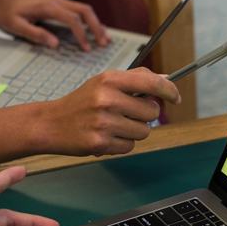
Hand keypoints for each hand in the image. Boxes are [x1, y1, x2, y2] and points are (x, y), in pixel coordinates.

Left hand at [0, 0, 109, 50]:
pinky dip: (91, 20)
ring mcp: (60, 1)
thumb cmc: (7, 12)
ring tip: (106, 38)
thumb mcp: (15, 26)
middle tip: (104, 42)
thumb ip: (36, 34)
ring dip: (97, 23)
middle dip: (97, 27)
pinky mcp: (60, 4)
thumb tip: (55, 44)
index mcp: (48, 6)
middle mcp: (57, 1)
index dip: (82, 34)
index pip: (73, 19)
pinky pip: (80, 11)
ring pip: (85, 10)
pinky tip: (97, 29)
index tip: (86, 48)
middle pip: (85, 11)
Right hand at [37, 67, 181, 156]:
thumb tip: (167, 79)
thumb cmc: (82, 102)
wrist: (50, 124)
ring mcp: (103, 123)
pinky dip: (122, 144)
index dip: (170, 90)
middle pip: (152, 112)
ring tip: (115, 125)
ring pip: (144, 131)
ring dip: (134, 131)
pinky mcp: (100, 144)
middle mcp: (107, 99)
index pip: (152, 82)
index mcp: (109, 80)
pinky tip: (107, 136)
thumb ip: (136, 78)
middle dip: (145, 115)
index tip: (176, 97)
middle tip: (127, 113)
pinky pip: (130, 146)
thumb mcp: (104, 82)